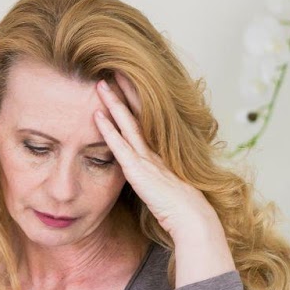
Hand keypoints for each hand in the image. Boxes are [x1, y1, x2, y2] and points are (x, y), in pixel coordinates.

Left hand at [92, 73, 216, 238]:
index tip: (123, 85)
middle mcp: (152, 150)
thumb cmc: (179, 208)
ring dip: (113, 103)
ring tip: (100, 84)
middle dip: (123, 92)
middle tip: (112, 71)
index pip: (142, 122)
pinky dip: (108, 129)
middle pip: (136, 114)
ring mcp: (146, 158)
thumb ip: (154, 179)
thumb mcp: (164, 189)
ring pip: (127, 123)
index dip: (132, 103)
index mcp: (158, 153)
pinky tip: (97, 115)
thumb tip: (149, 178)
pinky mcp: (138, 170)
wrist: (191, 217)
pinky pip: (119, 145)